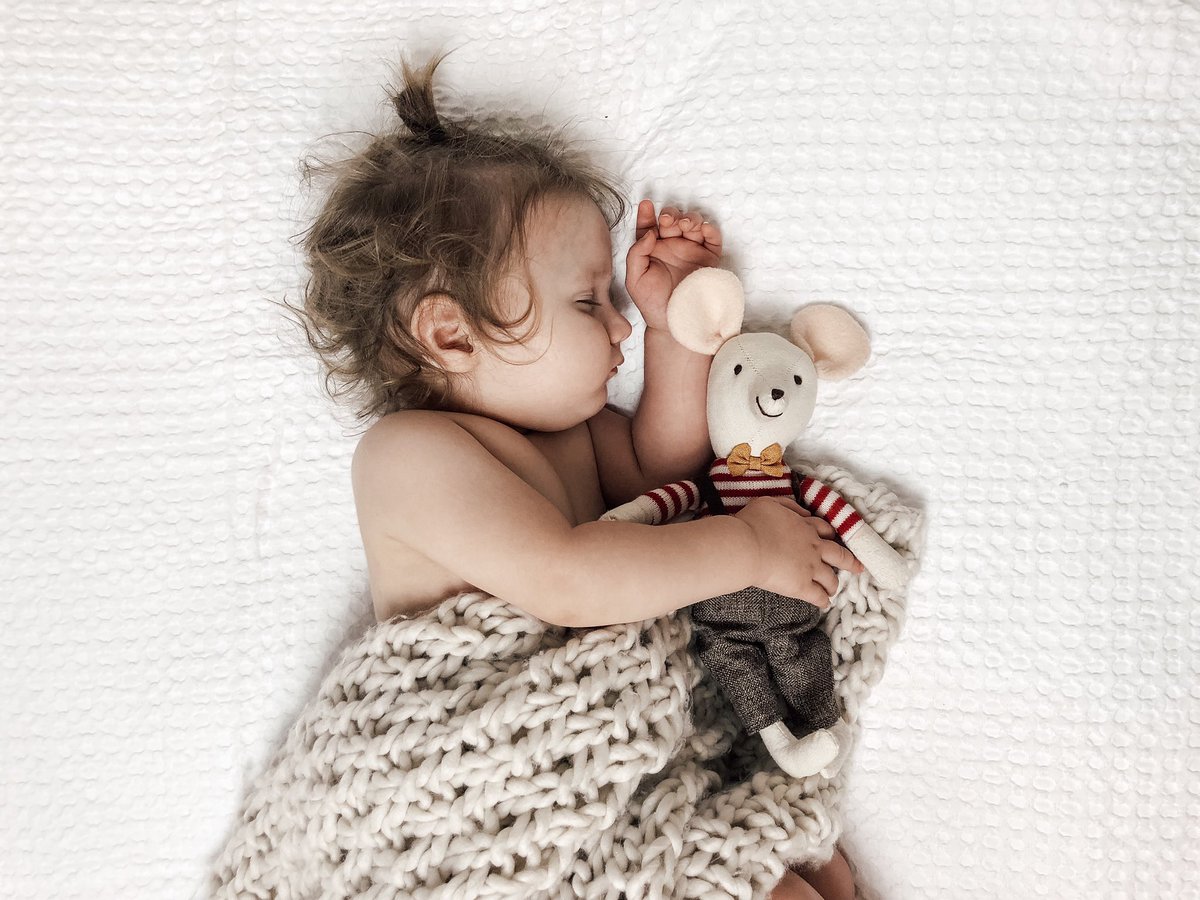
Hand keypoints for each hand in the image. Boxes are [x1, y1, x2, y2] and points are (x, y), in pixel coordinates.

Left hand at [625, 199, 722, 330]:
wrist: (674, 323)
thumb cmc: (652, 304)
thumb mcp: (634, 280)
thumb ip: (636, 254)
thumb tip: (649, 234)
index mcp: (652, 249)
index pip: (649, 226)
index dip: (647, 214)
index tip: (646, 206)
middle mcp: (672, 247)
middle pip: (673, 220)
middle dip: (671, 214)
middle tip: (667, 222)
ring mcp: (691, 251)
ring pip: (693, 224)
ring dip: (689, 218)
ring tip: (684, 225)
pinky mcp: (708, 259)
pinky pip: (713, 239)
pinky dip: (710, 230)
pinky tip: (703, 229)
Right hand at [738, 496, 863, 608]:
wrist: (747, 547)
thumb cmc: (753, 523)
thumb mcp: (770, 503)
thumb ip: (789, 506)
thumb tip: (802, 511)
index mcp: (806, 527)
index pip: (825, 530)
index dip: (831, 536)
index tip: (833, 539)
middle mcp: (814, 548)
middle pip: (839, 555)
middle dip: (850, 562)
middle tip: (858, 568)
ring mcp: (810, 568)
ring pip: (831, 578)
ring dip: (834, 584)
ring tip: (833, 589)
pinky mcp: (802, 587)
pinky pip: (818, 596)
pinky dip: (823, 601)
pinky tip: (825, 604)